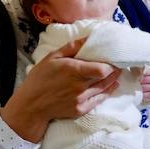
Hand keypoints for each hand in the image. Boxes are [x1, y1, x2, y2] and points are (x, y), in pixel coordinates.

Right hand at [0, 37, 120, 142]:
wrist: (32, 105)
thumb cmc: (40, 78)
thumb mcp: (52, 57)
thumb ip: (72, 47)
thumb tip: (89, 38)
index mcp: (73, 70)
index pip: (102, 69)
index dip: (111, 64)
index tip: (113, 58)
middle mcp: (79, 86)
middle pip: (106, 78)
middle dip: (114, 70)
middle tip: (118, 64)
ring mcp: (81, 100)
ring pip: (104, 89)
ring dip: (113, 80)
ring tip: (116, 73)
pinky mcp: (80, 110)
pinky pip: (99, 101)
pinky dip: (107, 92)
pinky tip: (111, 86)